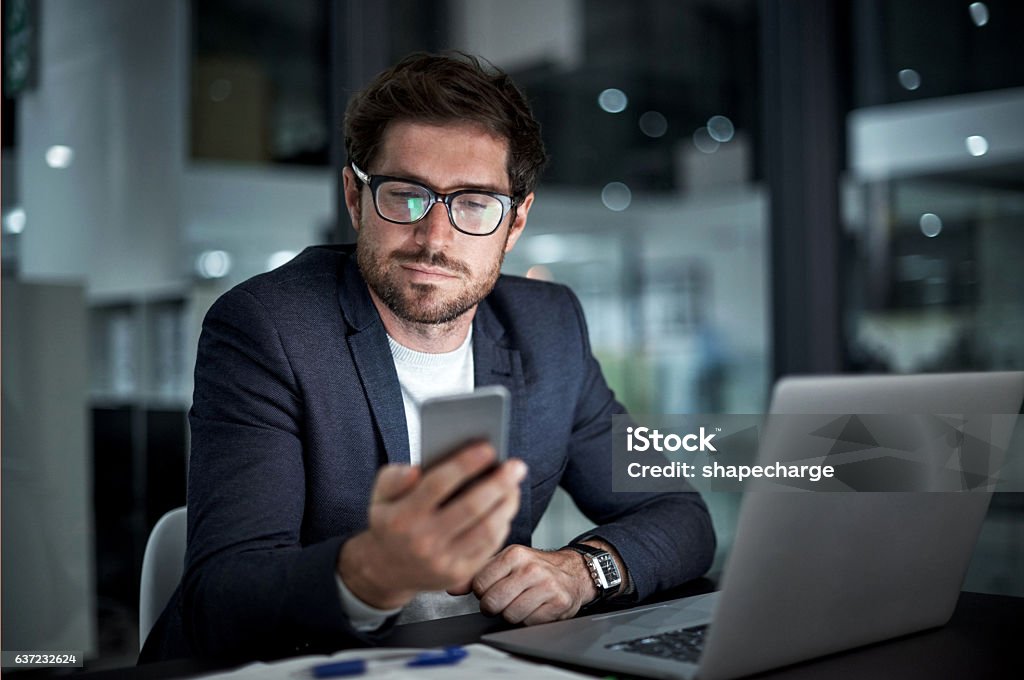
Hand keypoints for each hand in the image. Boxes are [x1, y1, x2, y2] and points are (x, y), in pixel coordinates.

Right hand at [337, 444, 525, 609]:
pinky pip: (488, 548)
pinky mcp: (458, 575)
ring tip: (514, 485)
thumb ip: (394, 478)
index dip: (466, 464)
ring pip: (486, 529)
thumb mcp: (379, 497)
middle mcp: (423, 541)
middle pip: (471, 507)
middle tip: (516, 466)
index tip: (488, 448)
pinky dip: (502, 524)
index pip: (438, 484)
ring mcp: (442, 561)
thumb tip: (415, 470)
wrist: (386, 571)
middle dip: (499, 483)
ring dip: (507, 504)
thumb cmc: (390, 523)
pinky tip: (506, 508)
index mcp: (402, 517)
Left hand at [453, 545, 596, 624]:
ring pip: (510, 616)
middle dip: (494, 606)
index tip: (491, 589)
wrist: (573, 571)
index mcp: (514, 554)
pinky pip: (530, 622)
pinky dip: (530, 619)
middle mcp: (531, 568)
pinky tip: (536, 607)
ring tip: (522, 601)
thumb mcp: (507, 562)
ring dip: (513, 614)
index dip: (482, 592)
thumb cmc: (534, 568)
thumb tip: (451, 586)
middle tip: (505, 599)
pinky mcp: (559, 602)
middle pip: (492, 603)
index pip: (479, 584)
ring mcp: (547, 585)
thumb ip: (478, 572)